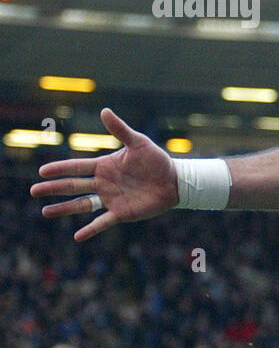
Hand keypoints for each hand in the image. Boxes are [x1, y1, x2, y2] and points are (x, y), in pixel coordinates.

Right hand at [30, 108, 178, 241]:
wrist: (174, 181)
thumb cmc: (157, 160)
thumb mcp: (138, 142)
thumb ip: (120, 129)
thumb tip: (104, 110)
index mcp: (104, 166)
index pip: (76, 167)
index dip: (60, 169)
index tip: (42, 171)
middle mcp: (103, 183)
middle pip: (73, 186)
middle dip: (54, 188)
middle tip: (34, 191)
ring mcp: (111, 199)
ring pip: (82, 204)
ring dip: (64, 208)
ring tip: (45, 212)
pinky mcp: (121, 213)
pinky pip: (103, 222)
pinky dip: (90, 229)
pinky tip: (77, 236)